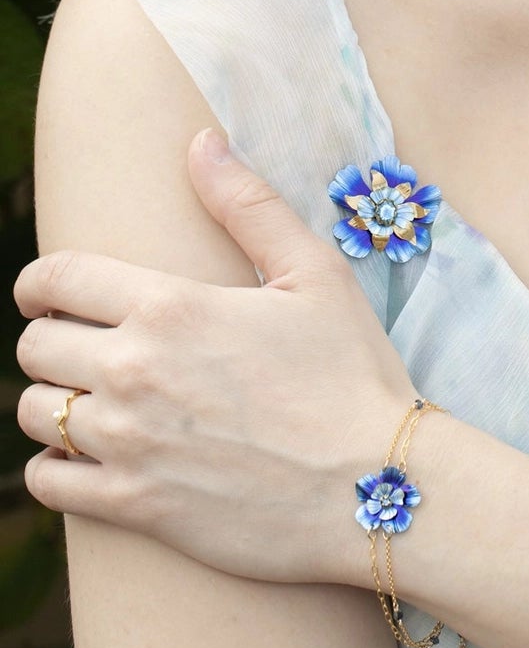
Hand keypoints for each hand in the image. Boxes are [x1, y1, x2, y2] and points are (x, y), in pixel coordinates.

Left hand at [13, 129, 417, 585]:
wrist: (374, 484)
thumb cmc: (352, 371)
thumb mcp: (315, 272)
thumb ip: (248, 204)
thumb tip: (202, 142)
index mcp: (170, 305)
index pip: (57, 278)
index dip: (40, 280)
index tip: (47, 291)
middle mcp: (134, 370)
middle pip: (36, 346)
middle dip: (53, 336)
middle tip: (88, 344)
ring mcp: (128, 442)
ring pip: (36, 413)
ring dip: (55, 401)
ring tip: (93, 398)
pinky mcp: (133, 505)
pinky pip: (48, 483)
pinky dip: (56, 467)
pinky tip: (92, 456)